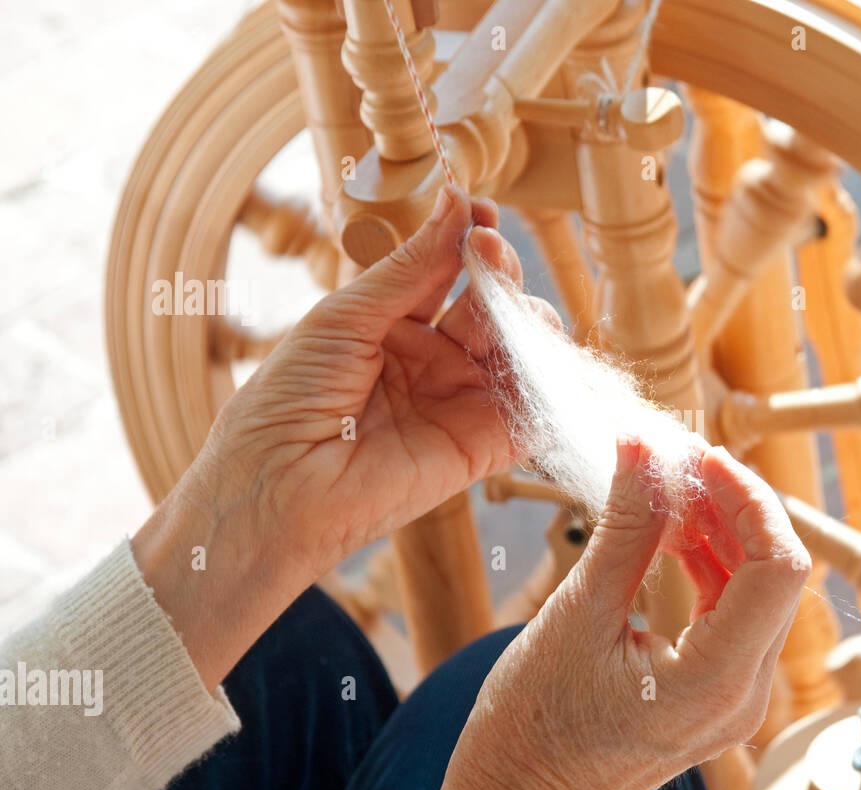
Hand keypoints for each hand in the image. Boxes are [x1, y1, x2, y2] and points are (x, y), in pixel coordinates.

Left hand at [133, 186, 545, 689]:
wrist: (278, 488)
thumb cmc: (290, 399)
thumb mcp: (347, 316)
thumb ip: (413, 266)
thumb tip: (458, 197)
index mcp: (393, 324)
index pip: (449, 270)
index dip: (470, 239)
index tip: (479, 212)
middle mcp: (434, 360)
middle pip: (491, 304)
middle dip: (499, 272)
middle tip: (489, 252)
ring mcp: (462, 401)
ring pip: (521, 350)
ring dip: (528, 319)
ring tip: (511, 306)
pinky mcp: (485, 446)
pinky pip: (534, 410)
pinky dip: (550, 382)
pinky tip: (541, 351)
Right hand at [428, 435, 810, 789]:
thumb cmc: (531, 728)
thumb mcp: (578, 614)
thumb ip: (626, 527)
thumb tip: (644, 447)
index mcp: (718, 681)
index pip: (778, 567)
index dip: (748, 499)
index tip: (701, 456)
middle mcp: (743, 695)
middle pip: (776, 575)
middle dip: (734, 507)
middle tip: (678, 460)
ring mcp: (732, 699)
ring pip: (756, 592)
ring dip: (720, 533)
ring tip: (667, 489)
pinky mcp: (712, 695)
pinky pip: (730, 616)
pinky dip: (707, 567)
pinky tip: (669, 533)